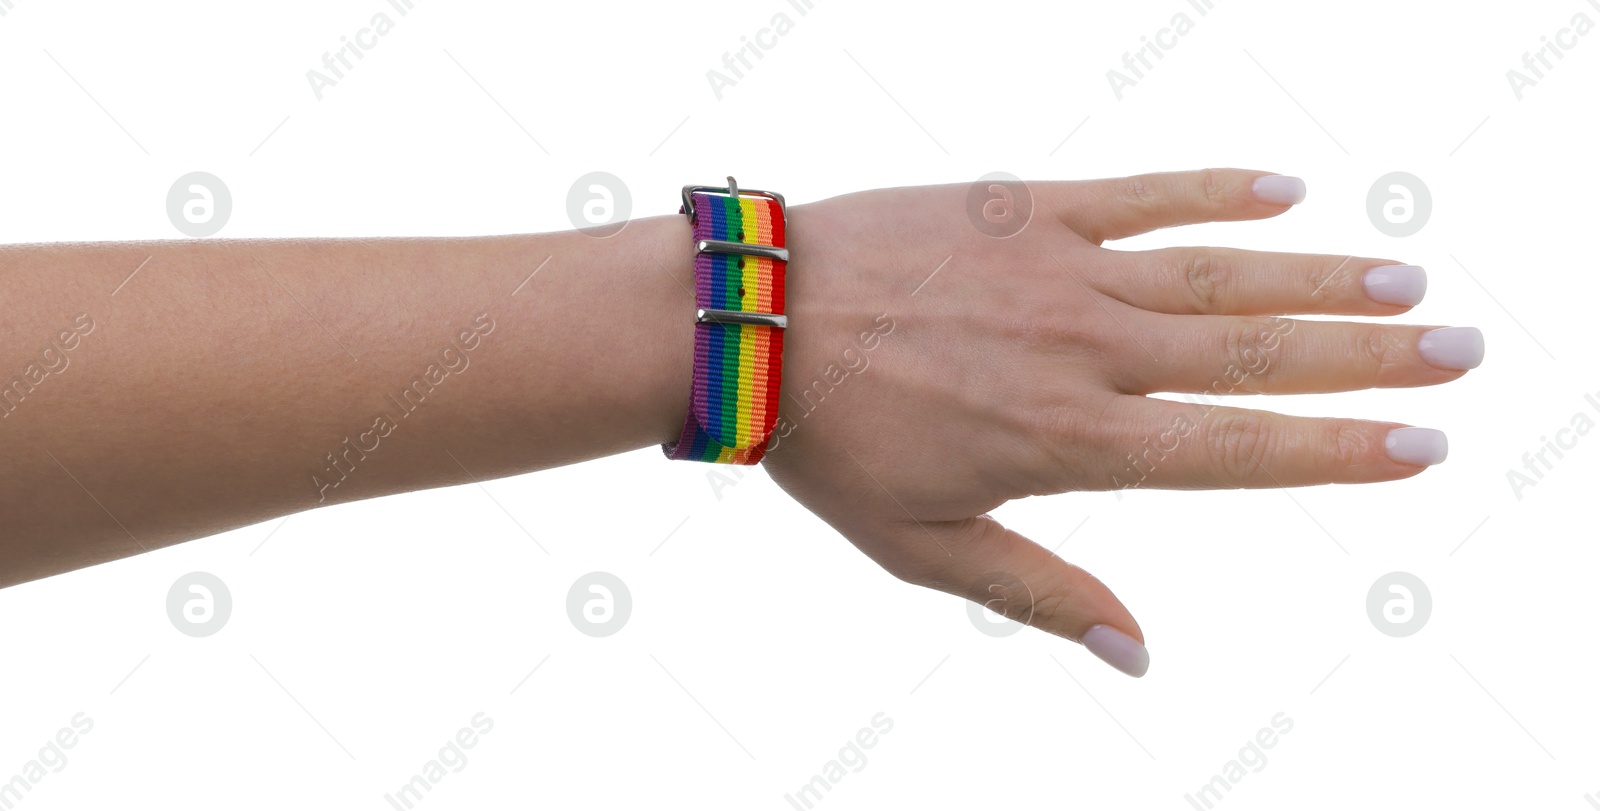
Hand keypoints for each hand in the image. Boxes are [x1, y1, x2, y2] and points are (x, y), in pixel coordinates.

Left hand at [759, 169, 1482, 675]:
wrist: (754, 326)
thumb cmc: (834, 447)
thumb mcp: (928, 549)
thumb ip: (1042, 594)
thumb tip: (1140, 654)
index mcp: (1072, 442)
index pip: (1236, 450)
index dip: (1336, 450)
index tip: (1421, 443)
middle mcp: (1087, 352)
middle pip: (1257, 353)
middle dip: (1368, 356)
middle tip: (1460, 348)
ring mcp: (1061, 271)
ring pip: (1219, 272)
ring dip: (1320, 273)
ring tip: (1406, 278)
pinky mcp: (1026, 209)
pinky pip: (1141, 194)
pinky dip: (1216, 189)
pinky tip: (1286, 188)